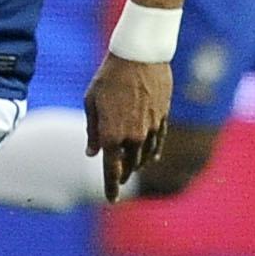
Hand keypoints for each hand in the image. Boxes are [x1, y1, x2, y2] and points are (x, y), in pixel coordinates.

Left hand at [83, 54, 173, 201]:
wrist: (139, 55)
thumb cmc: (109, 76)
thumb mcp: (92, 101)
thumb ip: (93, 131)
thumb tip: (93, 153)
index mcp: (111, 134)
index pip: (111, 170)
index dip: (111, 187)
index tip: (111, 200)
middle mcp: (133, 136)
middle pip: (129, 165)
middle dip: (123, 174)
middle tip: (117, 179)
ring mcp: (150, 129)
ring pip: (144, 156)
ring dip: (137, 164)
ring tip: (131, 168)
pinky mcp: (162, 118)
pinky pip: (158, 143)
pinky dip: (153, 153)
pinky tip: (151, 158)